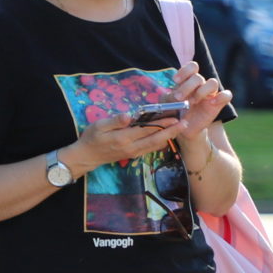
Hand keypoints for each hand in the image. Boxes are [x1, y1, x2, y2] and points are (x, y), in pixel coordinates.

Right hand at [69, 112, 184, 170]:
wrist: (87, 156)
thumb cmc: (92, 137)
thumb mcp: (99, 126)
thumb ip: (115, 121)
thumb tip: (128, 115)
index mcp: (123, 138)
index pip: (147, 130)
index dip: (161, 124)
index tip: (174, 118)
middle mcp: (132, 148)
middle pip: (156, 140)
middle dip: (172, 131)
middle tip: (185, 123)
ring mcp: (134, 153)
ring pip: (156, 145)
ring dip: (169, 137)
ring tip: (180, 128)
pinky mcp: (135, 155)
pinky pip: (151, 149)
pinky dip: (161, 142)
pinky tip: (168, 135)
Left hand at [168, 63, 232, 140]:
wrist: (184, 127)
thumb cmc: (175, 113)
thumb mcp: (168, 104)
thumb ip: (170, 97)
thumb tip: (175, 95)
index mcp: (188, 80)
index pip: (192, 67)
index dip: (185, 71)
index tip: (175, 81)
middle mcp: (200, 85)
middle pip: (198, 77)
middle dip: (187, 87)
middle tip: (179, 98)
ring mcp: (210, 94)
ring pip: (213, 83)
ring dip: (201, 92)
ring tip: (192, 102)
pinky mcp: (218, 104)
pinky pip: (227, 95)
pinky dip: (221, 97)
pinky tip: (212, 103)